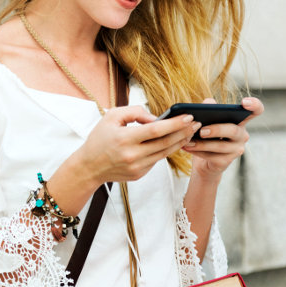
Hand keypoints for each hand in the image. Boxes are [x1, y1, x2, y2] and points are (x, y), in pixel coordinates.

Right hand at [77, 105, 201, 184]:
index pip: (156, 130)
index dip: (174, 123)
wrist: (89, 167)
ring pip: (165, 153)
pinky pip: (156, 160)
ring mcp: (137, 167)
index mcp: (124, 139)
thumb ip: (134, 112)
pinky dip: (166, 150)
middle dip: (183, 132)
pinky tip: (173, 142)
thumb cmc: (99, 138)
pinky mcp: (139, 174)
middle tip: (196, 123)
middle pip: (165, 143)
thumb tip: (155, 117)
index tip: (188, 116)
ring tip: (189, 131)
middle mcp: (132, 155)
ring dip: (179, 142)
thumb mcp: (111, 117)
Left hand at [183, 97, 263, 179]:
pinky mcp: (227, 161)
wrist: (203, 161)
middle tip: (202, 130)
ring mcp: (237, 149)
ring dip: (202, 143)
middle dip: (216, 129)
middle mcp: (242, 134)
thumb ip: (208, 108)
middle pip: (233, 130)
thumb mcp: (206, 120)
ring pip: (221, 145)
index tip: (245, 102)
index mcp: (239, 120)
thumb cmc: (206, 136)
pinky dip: (197, 151)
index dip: (254, 105)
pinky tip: (186, 147)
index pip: (255, 110)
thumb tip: (208, 103)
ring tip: (188, 140)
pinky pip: (212, 156)